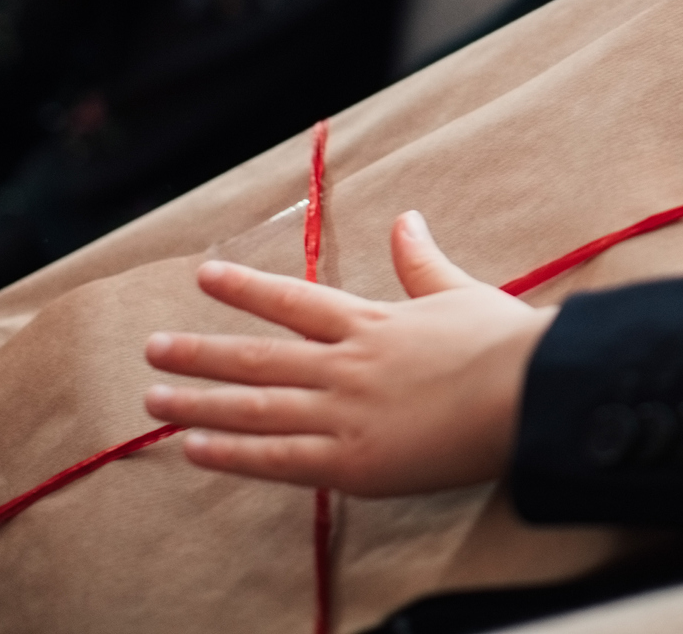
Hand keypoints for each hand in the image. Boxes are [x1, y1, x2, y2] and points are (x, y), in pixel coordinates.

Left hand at [144, 210, 556, 496]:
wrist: (529, 394)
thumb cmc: (504, 344)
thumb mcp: (459, 293)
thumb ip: (422, 262)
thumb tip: (406, 219)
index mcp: (371, 323)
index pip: (293, 301)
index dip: (246, 289)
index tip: (203, 277)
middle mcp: (345, 365)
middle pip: (257, 357)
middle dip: (200, 352)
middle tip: (152, 350)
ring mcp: (344, 415)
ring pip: (255, 408)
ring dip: (199, 403)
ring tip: (154, 401)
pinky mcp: (353, 462)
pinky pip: (279, 460)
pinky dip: (234, 454)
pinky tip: (196, 449)